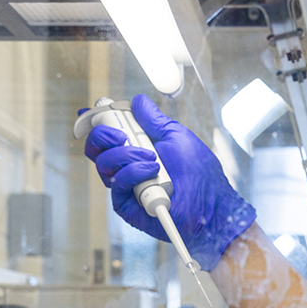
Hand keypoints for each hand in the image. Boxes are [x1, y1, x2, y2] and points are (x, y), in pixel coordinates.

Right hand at [84, 95, 256, 270]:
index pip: (107, 134)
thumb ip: (154, 120)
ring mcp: (126, 186)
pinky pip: (117, 184)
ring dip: (126, 155)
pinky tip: (153, 172)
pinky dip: (133, 173)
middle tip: (121, 135)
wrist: (211, 203)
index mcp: (137, 148)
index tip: (98, 109)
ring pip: (104, 163)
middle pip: (96, 148)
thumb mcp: (177, 137)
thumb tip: (138, 102)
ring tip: (153, 160)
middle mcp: (127, 167)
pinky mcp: (127, 205)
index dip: (97, 120)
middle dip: (103, 133)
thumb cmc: (200, 173)